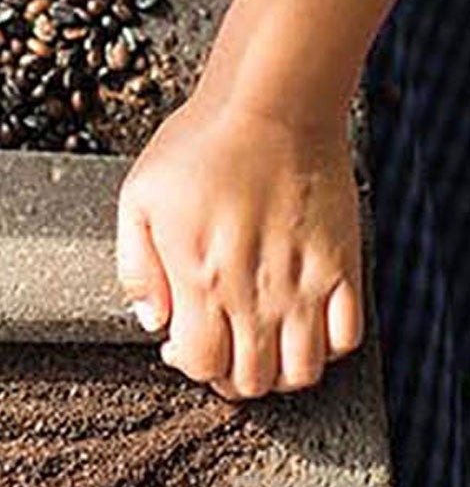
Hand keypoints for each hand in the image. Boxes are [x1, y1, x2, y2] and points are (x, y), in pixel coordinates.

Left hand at [115, 90, 364, 399]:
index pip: (201, 364)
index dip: (188, 366)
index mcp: (201, 278)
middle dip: (229, 378)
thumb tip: (150, 320)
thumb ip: (137, 269)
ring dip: (277, 373)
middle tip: (220, 351)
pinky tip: (302, 328)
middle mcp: (255, 291)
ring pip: (302, 371)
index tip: (181, 345)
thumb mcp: (137, 201)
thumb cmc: (199, 147)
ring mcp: (304, 282)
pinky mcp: (343, 266)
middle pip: (251, 379)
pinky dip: (327, 348)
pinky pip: (348, 336)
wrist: (270, 108)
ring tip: (260, 348)